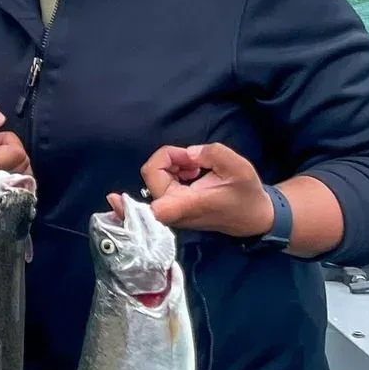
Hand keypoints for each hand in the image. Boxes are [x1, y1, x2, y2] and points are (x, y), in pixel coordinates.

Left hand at [120, 141, 272, 239]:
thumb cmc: (246, 194)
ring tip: (196, 166)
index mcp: (187, 205)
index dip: (129, 205)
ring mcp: (173, 210)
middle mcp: (175, 210)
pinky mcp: (175, 206)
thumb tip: (188, 153)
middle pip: (152, 176)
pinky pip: (161, 183)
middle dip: (168, 159)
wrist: (255, 216)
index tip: (114, 198)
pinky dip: (173, 170)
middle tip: (193, 160)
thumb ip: (211, 153)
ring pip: (155, 177)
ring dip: (171, 164)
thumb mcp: (238, 167)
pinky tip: (192, 171)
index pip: (152, 210)